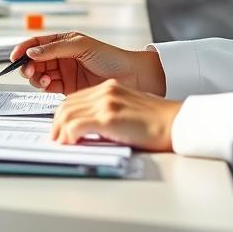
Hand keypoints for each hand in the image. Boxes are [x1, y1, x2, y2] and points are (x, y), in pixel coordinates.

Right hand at [9, 31, 166, 95]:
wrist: (131, 77)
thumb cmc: (111, 56)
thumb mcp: (81, 46)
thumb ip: (54, 48)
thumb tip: (32, 52)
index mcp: (62, 42)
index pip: (36, 43)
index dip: (23, 49)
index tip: (15, 56)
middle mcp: (60, 56)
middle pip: (34, 60)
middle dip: (27, 65)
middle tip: (29, 70)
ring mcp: (63, 73)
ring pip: (38, 75)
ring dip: (36, 77)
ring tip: (44, 79)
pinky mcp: (67, 88)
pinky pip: (48, 87)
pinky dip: (44, 86)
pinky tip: (50, 85)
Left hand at [52, 79, 182, 151]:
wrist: (177, 123)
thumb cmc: (159, 122)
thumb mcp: (129, 109)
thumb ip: (109, 113)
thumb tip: (91, 129)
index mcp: (109, 87)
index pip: (75, 98)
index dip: (63, 114)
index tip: (60, 127)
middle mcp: (105, 91)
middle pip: (67, 105)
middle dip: (57, 123)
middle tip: (55, 138)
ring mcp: (106, 103)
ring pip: (67, 114)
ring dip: (59, 131)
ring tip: (60, 144)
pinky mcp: (109, 118)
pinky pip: (76, 126)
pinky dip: (68, 136)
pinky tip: (69, 143)